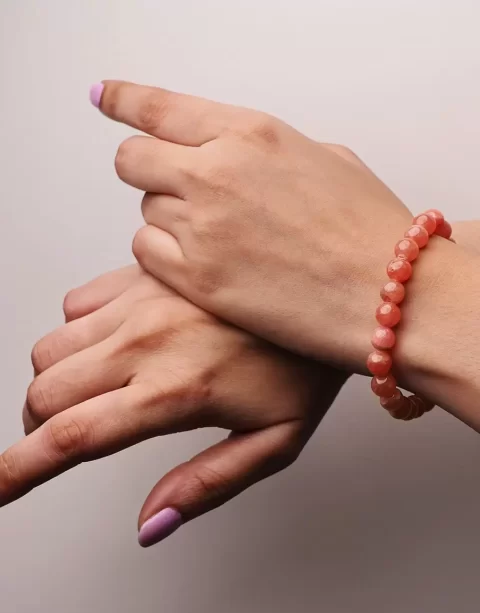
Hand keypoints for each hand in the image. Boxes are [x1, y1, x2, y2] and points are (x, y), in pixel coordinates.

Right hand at [2, 266, 345, 545]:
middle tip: (67, 436)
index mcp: (175, 391)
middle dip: (41, 426)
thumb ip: (206, 485)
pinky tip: (114, 344)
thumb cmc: (307, 365)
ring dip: (56, 381)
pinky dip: (79, 332)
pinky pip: (77, 303)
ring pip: (51, 347)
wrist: (332, 292)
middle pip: (45, 391)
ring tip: (95, 393)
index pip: (73, 437)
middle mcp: (148, 342)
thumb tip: (151, 522)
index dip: (21, 470)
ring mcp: (143, 300)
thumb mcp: (274, 442)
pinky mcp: (146, 273)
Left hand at [92, 80, 414, 369]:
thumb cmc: (370, 231)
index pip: (158, 107)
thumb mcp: (325, 159)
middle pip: (134, 161)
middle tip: (177, 189)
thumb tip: (233, 153)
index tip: (105, 97)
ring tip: (219, 239)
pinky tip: (205, 265)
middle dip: (149, 171)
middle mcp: (216, 173)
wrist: (390, 294)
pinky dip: (165, 257)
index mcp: (249, 133)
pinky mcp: (196, 279)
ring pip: (144, 211)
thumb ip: (266, 150)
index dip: (123, 100)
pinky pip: (146, 254)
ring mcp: (202, 227)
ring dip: (169, 220)